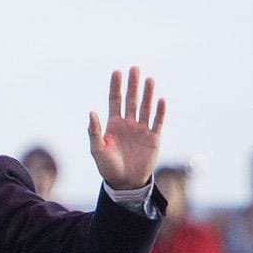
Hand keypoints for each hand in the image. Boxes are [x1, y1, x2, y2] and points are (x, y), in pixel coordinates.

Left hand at [88, 66, 165, 190]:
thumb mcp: (97, 150)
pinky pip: (157, 122)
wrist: (125, 183)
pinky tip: (161, 100)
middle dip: (133, 85)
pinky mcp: (153, 138)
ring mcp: (141, 130)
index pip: (115, 100)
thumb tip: (91, 112)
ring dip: (147, 94)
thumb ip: (94, 131)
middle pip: (131, 100)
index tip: (117, 72)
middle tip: (135, 68)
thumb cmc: (108, 167)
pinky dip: (159, 111)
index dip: (116, 87)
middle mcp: (128, 124)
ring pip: (145, 107)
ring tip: (149, 79)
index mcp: (114, 124)